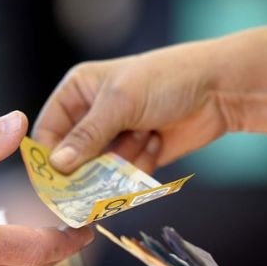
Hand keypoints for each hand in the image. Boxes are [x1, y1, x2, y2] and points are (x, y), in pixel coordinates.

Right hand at [33, 23, 266, 173]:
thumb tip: (56, 166)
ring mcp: (113, 138)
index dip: (48, 160)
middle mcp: (90, 116)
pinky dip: (140, 164)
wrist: (218, 90)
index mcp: (77, 93)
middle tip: (107, 167)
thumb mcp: (121, 102)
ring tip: (145, 133)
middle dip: (92, 165)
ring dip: (123, 161)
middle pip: (71, 160)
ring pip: (99, 173)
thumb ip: (87, 136)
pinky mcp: (134, 156)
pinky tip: (156, 140)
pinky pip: (123, 178)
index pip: (47, 133)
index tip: (54, 185)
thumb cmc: (166, 80)